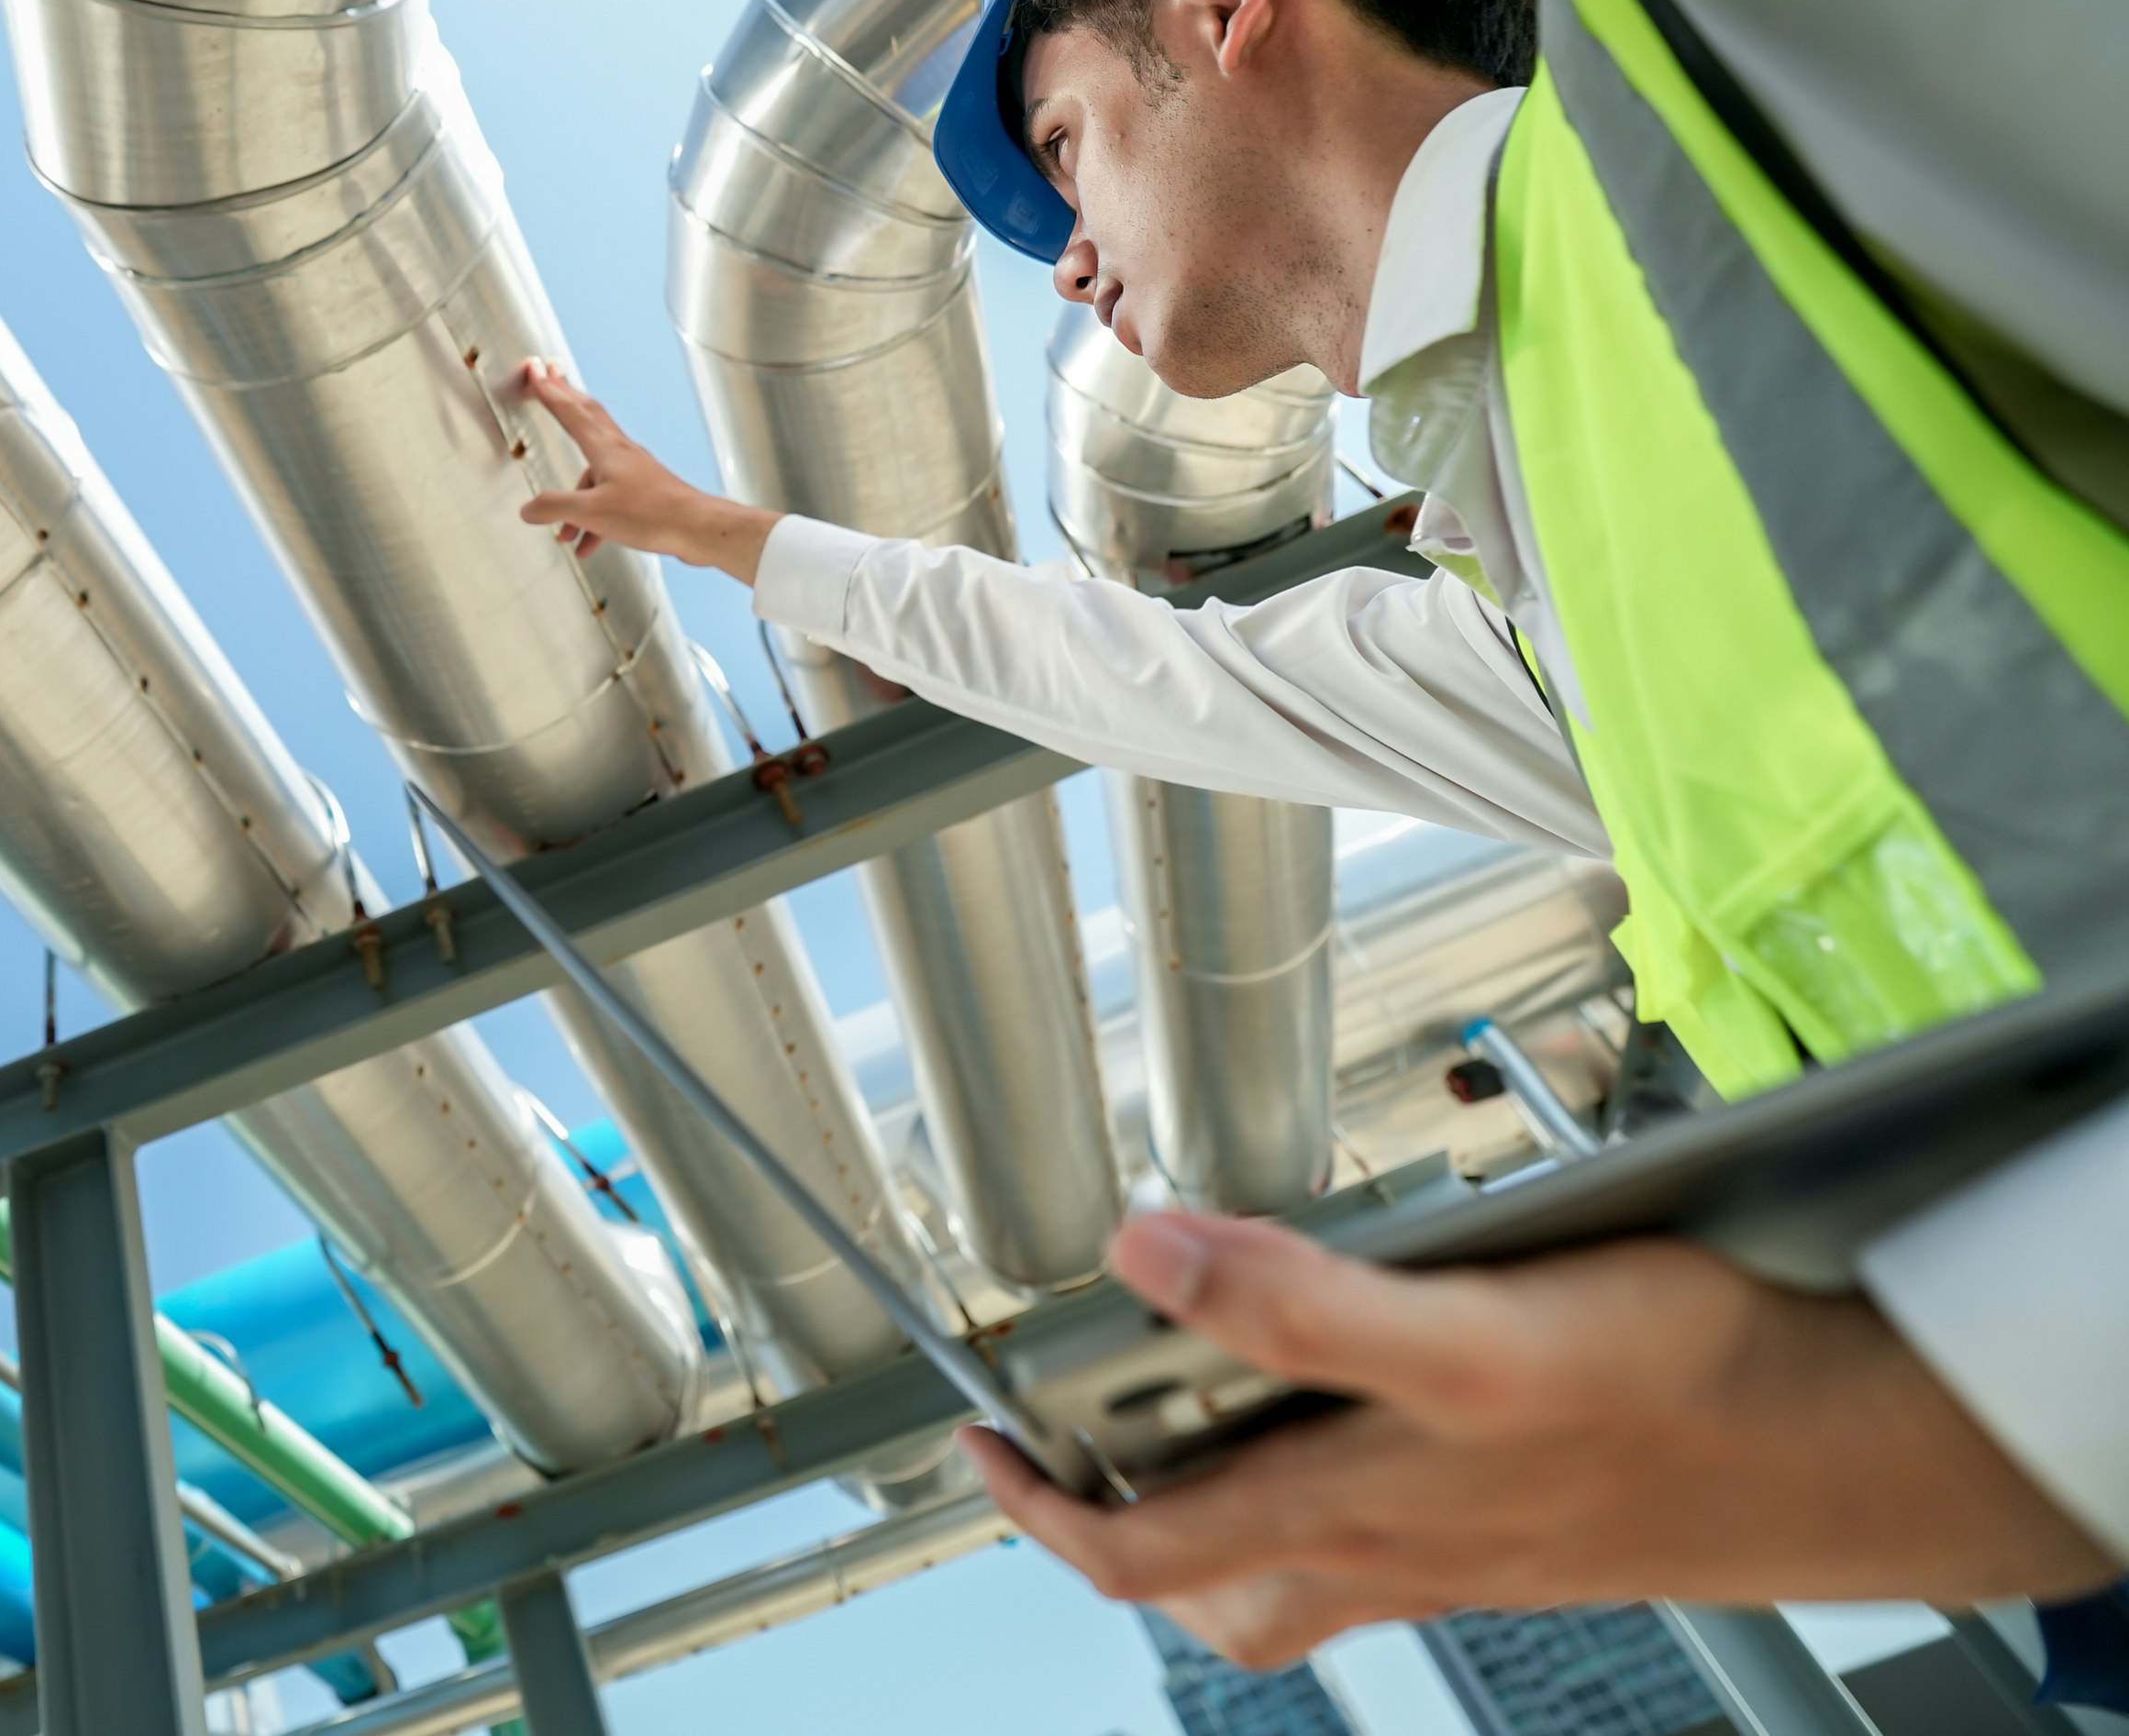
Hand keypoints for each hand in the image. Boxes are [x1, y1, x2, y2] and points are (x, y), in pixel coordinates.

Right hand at [516, 361, 782, 584]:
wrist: (698, 529)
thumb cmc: (652, 514)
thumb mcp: (592, 512)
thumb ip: (555, 507)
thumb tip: (529, 509)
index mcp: (605, 449)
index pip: (570, 412)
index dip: (549, 392)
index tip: (535, 372)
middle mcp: (620, 452)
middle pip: (587, 417)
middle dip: (565, 400)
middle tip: (550, 380)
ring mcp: (634, 470)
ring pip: (594, 472)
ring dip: (574, 497)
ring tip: (561, 529)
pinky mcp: (644, 491)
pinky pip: (608, 498)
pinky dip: (593, 520)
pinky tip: (588, 543)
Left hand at [966, 1210, 2117, 1668]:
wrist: (1852, 1447)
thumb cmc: (1685, 1396)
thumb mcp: (1468, 1334)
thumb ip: (1300, 1302)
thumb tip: (1148, 1255)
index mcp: (1347, 1509)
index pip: (1137, 1550)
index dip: (1036, 1507)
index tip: (977, 1445)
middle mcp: (1386, 1543)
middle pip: (1199, 1573)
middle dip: (1109, 1513)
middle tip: (1058, 1436)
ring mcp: (1454, 1543)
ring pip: (1289, 1566)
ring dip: (1213, 1508)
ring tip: (1174, 1418)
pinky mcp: (1519, 1515)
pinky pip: (1387, 1527)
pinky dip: (1334, 1475)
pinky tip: (1351, 1397)